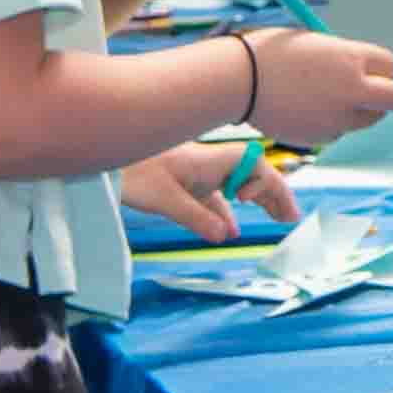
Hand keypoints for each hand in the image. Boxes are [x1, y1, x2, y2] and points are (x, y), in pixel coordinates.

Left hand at [124, 135, 299, 244]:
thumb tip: (225, 236)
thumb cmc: (130, 172)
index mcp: (208, 160)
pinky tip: (230, 230)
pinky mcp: (183, 184)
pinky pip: (215, 197)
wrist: (101, 155)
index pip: (253, 163)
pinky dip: (226, 212)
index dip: (266, 182)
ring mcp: (196, 173)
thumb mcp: (163, 199)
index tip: (258, 206)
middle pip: (251, 173)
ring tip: (275, 219)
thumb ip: (196, 217)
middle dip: (274, 193)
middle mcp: (207, 164)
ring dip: (256, 201)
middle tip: (291, 217)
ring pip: (236, 184)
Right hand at [239, 30, 392, 144]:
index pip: (390, 65)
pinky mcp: (322, 138)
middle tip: (372, 91)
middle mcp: (352, 91)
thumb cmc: (271, 53)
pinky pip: (339, 130)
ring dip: (359, 110)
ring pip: (368, 119)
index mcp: (351, 59)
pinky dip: (330, 123)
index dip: (380, 67)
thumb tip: (364, 71)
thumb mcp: (315, 44)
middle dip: (390, 94)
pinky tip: (305, 109)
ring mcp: (339, 118)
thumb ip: (343, 59)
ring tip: (326, 96)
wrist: (238, 82)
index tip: (368, 68)